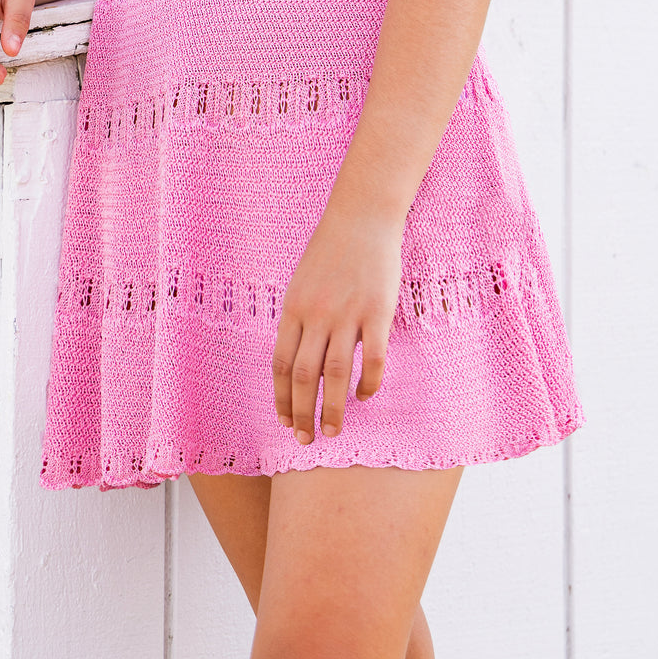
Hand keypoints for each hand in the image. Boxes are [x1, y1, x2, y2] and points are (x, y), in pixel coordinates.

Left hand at [272, 204, 403, 444]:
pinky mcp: (377, 312)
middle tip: (306, 440)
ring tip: (333, 431)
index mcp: (294, 309)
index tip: (285, 422)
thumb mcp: (302, 283)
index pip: (281, 365)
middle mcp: (316, 315)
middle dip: (302, 414)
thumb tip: (297, 362)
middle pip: (304, 376)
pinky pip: (372, 359)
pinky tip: (364, 396)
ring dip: (333, 409)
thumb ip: (299, 320)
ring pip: (335, 375)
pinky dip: (368, 384)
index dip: (281, 398)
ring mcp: (347, 314)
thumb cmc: (331, 251)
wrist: (361, 218)